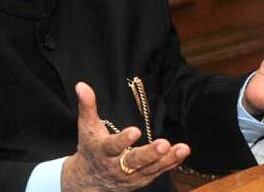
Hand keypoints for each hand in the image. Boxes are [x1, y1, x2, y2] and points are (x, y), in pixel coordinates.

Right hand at [61, 82, 189, 191]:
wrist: (89, 179)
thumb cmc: (90, 147)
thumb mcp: (86, 126)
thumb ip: (87, 105)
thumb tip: (81, 85)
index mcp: (102, 151)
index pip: (112, 146)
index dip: (123, 140)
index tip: (135, 130)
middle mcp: (116, 166)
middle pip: (134, 161)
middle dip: (149, 153)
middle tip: (163, 144)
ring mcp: (130, 176)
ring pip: (150, 168)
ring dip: (167, 159)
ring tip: (182, 149)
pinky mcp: (141, 180)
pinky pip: (157, 172)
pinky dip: (170, 164)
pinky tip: (181, 153)